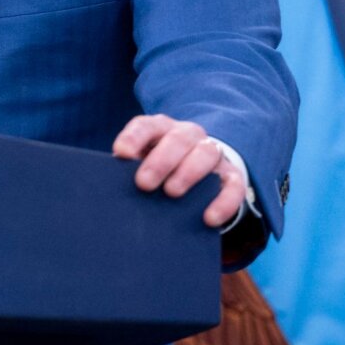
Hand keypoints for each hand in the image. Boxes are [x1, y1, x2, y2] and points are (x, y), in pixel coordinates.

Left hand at [113, 114, 244, 227]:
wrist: (197, 172)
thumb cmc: (158, 169)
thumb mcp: (143, 164)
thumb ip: (129, 169)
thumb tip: (110, 188)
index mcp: (161, 128)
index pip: (146, 126)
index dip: (133, 137)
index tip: (121, 154)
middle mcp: (188, 135)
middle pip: (177, 139)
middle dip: (160, 160)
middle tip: (143, 183)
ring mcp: (212, 153)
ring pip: (206, 153)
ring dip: (188, 172)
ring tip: (172, 193)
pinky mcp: (232, 175)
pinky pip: (233, 185)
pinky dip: (224, 202)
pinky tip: (209, 219)